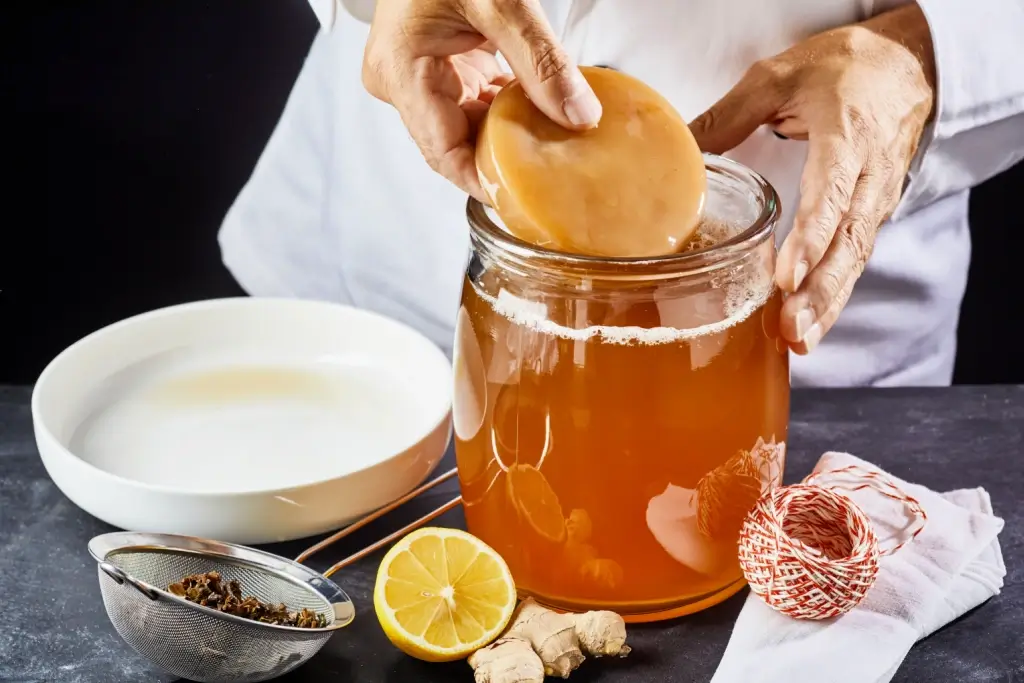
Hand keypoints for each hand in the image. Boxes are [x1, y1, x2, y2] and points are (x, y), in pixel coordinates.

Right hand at [362, 0, 602, 201]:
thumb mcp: (500, 1)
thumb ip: (542, 63)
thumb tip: (579, 118)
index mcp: (401, 72)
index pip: (443, 154)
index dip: (486, 181)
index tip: (529, 199)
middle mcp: (400, 82)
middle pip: (456, 144)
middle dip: (505, 157)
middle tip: (555, 175)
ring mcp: (416, 75)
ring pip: (466, 125)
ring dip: (509, 133)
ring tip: (554, 146)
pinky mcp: (434, 65)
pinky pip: (471, 101)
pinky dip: (505, 108)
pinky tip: (539, 112)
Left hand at [689, 4, 935, 353]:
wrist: (907, 66)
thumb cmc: (843, 69)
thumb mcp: (781, 75)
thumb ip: (730, 114)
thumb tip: (679, 151)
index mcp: (848, 136)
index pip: (831, 193)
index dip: (811, 237)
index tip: (786, 276)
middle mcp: (868, 176)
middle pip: (847, 242)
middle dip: (819, 291)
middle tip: (790, 329)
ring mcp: (874, 201)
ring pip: (854, 260)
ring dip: (827, 304)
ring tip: (797, 342)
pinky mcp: (868, 216)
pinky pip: (852, 261)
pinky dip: (832, 297)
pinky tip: (808, 329)